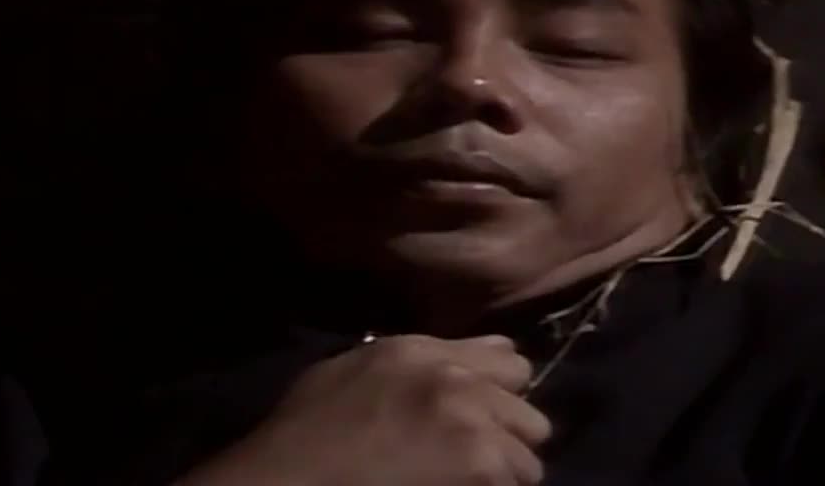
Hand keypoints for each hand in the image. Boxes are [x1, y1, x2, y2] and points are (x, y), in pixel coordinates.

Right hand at [177, 334, 550, 485]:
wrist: (294, 477)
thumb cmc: (308, 427)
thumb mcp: (356, 368)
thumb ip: (419, 358)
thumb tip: (470, 357)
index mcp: (426, 352)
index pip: (510, 360)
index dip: (502, 391)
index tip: (487, 413)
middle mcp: (459, 382)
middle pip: (530, 413)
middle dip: (510, 437)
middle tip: (481, 458)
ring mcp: (473, 429)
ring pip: (529, 459)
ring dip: (506, 474)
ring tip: (472, 483)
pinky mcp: (479, 470)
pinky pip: (511, 485)